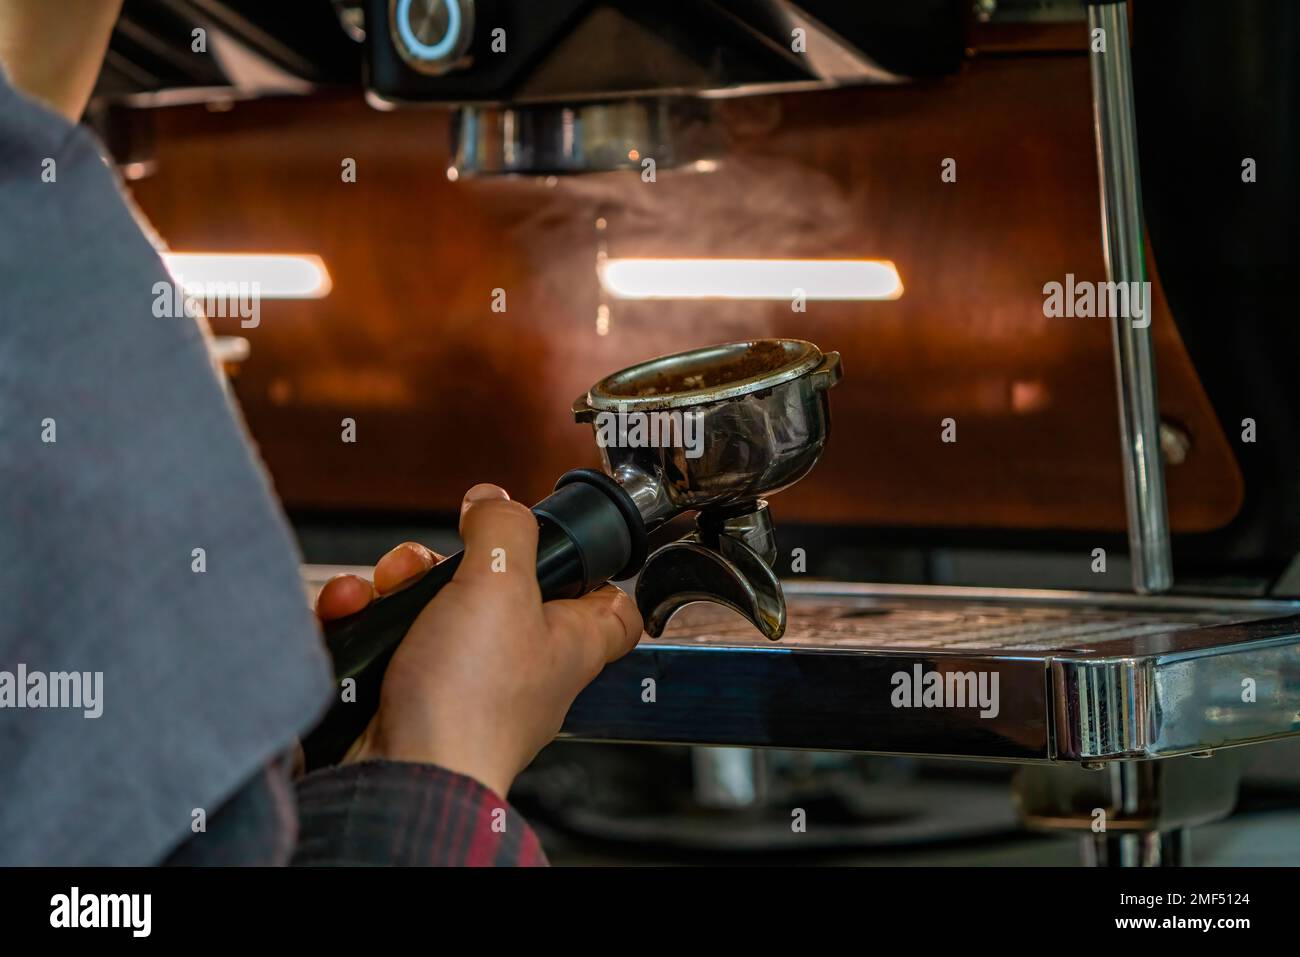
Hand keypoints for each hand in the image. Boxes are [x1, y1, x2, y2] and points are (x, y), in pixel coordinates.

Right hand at [314, 484, 642, 796]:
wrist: (404, 775)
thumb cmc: (471, 701)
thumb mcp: (501, 584)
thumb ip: (503, 530)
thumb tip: (495, 501)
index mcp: (568, 641)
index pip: (611, 606)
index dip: (594, 569)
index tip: (564, 545)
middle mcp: (523, 664)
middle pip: (498, 591)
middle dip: (448, 564)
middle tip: (427, 564)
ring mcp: (465, 682)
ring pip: (435, 610)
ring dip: (396, 587)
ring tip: (381, 589)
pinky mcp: (413, 697)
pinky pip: (389, 641)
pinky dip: (363, 619)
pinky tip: (348, 611)